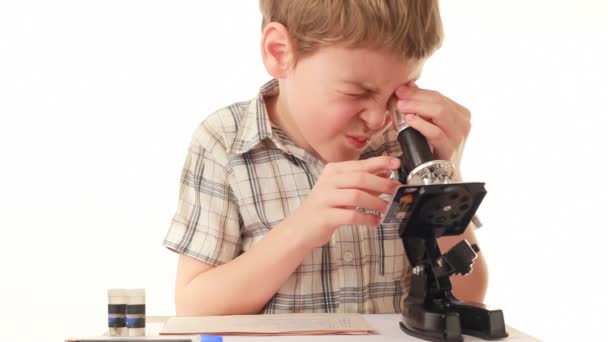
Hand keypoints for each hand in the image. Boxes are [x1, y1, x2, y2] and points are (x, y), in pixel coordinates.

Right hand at [285, 156, 400, 249]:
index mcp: (333, 172)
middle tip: (396, 190)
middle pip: (360, 178)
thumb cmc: (324, 208)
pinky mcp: (325, 216)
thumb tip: (386, 173)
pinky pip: (351, 215)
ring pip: (356, 196)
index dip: (380, 163)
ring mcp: (325, 199)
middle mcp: (328, 182)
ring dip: (376, 202)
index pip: (360, 164)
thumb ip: (364, 183)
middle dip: (382, 184)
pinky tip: (375, 221)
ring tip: (387, 208)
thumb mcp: (344, 191)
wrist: (301, 228)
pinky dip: (367, 218)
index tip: (396, 163)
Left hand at [393, 84, 470, 170]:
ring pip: (439, 113)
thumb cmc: (432, 148)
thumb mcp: (429, 125)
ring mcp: (459, 136)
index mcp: (460, 113)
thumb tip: (407, 87)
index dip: (418, 91)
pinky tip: (409, 120)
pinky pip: (436, 132)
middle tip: (398, 96)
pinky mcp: (450, 148)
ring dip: (417, 107)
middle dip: (416, 97)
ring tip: (401, 106)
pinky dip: (421, 124)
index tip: (400, 89)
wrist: (442, 176)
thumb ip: (421, 107)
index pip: (438, 96)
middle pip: (439, 101)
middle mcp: (463, 122)